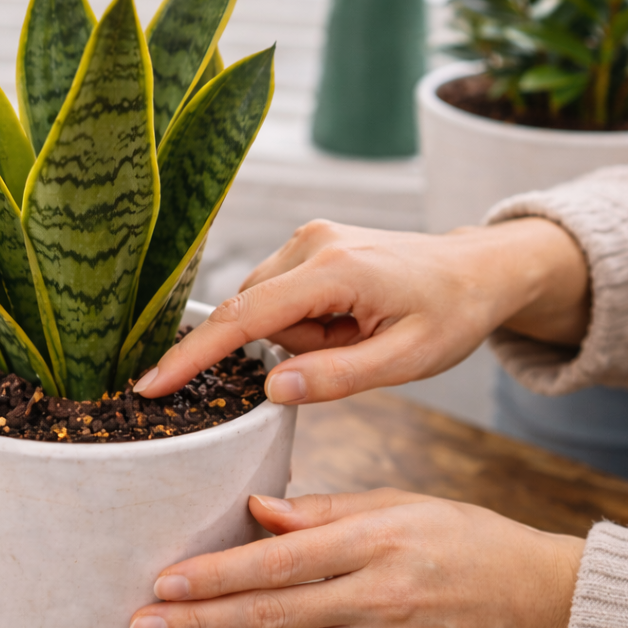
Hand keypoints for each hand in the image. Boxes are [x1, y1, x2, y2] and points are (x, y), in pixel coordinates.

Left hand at [128, 491, 584, 627]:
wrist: (538, 602)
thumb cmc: (464, 537)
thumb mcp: (399, 502)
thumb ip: (323, 509)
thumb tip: (255, 510)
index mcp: (376, 541)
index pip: (279, 562)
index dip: (217, 576)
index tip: (164, 581)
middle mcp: (378, 598)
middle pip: (270, 616)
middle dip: (198, 623)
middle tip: (140, 626)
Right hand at [133, 218, 589, 402]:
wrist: (478, 270)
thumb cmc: (451, 315)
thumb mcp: (406, 361)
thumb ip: (335, 379)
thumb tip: (268, 391)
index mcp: (335, 270)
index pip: (246, 318)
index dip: (193, 356)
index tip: (148, 386)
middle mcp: (311, 241)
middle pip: (255, 315)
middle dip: (293, 347)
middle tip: (357, 347)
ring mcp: (308, 236)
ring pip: (266, 308)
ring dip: (303, 334)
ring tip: (360, 330)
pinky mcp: (309, 241)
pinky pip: (280, 295)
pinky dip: (306, 318)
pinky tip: (348, 316)